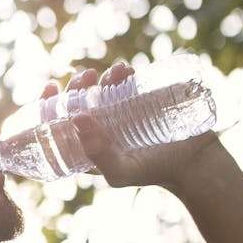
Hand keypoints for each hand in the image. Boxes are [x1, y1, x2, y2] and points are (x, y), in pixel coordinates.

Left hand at [39, 62, 221, 189]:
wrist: (195, 164)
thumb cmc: (152, 172)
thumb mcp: (120, 172)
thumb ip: (97, 153)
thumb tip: (76, 118)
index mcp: (85, 146)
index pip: (57, 124)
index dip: (48, 105)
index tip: (50, 87)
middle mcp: (99, 130)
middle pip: (78, 103)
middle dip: (76, 86)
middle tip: (85, 76)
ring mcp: (120, 115)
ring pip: (101, 90)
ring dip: (100, 77)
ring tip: (112, 72)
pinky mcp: (141, 104)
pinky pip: (126, 85)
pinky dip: (122, 74)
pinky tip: (124, 70)